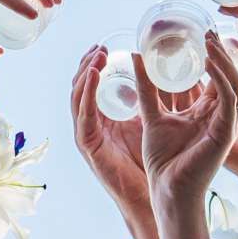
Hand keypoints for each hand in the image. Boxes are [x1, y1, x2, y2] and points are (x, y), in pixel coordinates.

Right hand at [70, 45, 149, 208]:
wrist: (146, 193)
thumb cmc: (146, 160)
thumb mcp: (144, 122)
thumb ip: (145, 101)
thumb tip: (160, 75)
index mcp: (99, 118)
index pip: (89, 85)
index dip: (92, 64)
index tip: (103, 46)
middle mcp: (88, 124)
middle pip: (79, 87)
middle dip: (86, 64)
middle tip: (99, 46)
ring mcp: (85, 135)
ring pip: (77, 97)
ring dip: (85, 74)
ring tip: (97, 56)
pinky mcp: (87, 145)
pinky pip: (83, 114)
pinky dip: (87, 93)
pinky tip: (94, 76)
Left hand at [136, 35, 237, 213]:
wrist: (167, 190)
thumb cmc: (163, 160)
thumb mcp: (152, 115)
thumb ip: (147, 88)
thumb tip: (134, 56)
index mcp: (204, 112)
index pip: (213, 78)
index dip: (209, 55)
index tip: (198, 33)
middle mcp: (218, 116)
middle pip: (227, 76)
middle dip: (219, 53)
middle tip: (207, 30)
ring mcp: (224, 124)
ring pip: (233, 83)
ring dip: (222, 60)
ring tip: (209, 40)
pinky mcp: (225, 132)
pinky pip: (228, 98)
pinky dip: (220, 78)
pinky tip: (208, 61)